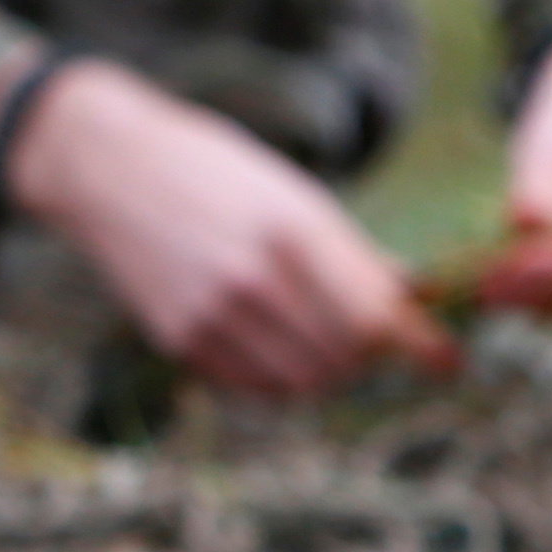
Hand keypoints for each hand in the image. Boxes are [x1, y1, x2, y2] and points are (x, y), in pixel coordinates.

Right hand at [0, 55, 456, 397]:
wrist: (104, 166)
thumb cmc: (208, 166)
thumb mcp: (289, 190)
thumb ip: (350, 251)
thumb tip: (412, 299)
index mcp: (291, 231)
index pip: (379, 316)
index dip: (423, 347)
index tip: (448, 362)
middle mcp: (252, 280)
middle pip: (346, 358)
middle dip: (372, 354)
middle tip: (378, 339)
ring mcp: (211, 316)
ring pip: (303, 382)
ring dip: (328, 369)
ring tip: (325, 338)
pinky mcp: (179, 340)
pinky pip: (253, 385)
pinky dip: (279, 376)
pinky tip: (276, 341)